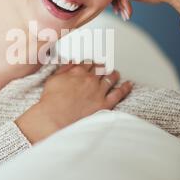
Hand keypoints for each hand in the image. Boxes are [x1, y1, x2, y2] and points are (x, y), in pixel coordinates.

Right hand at [15, 61, 132, 143]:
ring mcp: (99, 91)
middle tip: (104, 66)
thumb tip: (71, 62)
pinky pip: (119, 93)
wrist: (55, 118)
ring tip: (115, 73)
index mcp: (78, 71)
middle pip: (101, 68)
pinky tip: (128, 85)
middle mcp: (90, 79)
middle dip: (102, 66)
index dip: (91, 61)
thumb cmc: (51, 101)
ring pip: (111, 78)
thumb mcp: (53, 79)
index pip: (88, 62)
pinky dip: (125, 88)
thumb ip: (64, 69)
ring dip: (114, 74)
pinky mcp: (104, 104)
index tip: (92, 62)